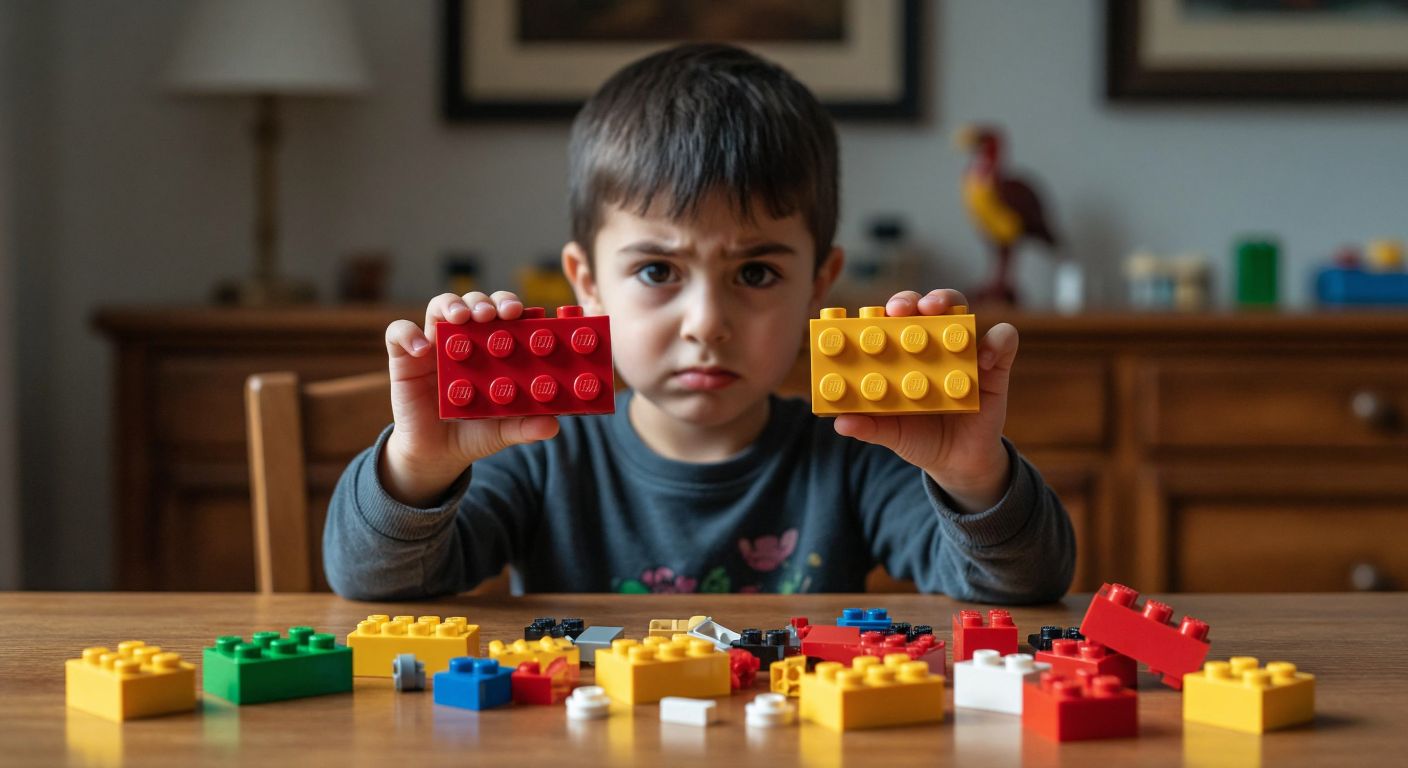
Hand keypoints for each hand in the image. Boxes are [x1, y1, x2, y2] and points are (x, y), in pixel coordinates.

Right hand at [379, 291, 559, 506]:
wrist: (437, 455)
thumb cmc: (473, 433)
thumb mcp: (502, 431)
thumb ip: (526, 426)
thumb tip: (553, 427)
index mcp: (492, 348)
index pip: (503, 314)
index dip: (511, 306)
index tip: (520, 313)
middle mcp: (465, 339)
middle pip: (474, 302)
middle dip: (485, 301)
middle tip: (493, 313)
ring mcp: (434, 344)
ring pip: (440, 306)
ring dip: (452, 304)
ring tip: (461, 317)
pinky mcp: (404, 357)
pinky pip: (398, 332)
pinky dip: (408, 334)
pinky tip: (422, 349)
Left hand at [832, 289, 1016, 513]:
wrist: (957, 462)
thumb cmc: (919, 437)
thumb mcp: (892, 433)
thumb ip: (869, 426)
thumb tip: (840, 423)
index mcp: (902, 355)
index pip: (889, 323)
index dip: (877, 314)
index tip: (867, 318)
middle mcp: (932, 344)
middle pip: (921, 306)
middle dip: (909, 299)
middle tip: (900, 309)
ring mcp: (964, 350)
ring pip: (959, 308)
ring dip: (947, 301)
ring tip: (936, 310)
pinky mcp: (996, 364)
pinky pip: (1003, 340)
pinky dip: (997, 342)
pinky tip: (984, 359)